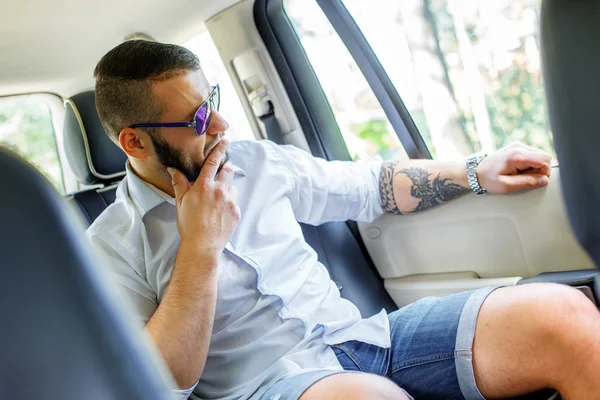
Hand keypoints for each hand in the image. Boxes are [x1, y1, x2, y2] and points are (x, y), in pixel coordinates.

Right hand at [168, 139, 240, 260]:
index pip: (213, 162)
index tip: (225, 141)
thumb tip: (173, 169)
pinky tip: (220, 212)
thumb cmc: (189, 224)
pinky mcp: (236, 212)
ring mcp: (230, 201)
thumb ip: (179, 183)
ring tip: (218, 198)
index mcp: (204, 186)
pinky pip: (234, 202)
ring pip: (232, 187)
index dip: (219, 150)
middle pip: (228, 171)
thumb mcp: (181, 202)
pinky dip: (229, 203)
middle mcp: (220, 190)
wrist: (202, 245)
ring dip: (227, 187)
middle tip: (224, 168)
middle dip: (227, 167)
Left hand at [477, 142, 552, 193]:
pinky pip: (532, 155)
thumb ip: (527, 183)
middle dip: (539, 170)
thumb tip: (544, 180)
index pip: (545, 159)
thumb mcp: (506, 186)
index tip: (532, 179)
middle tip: (524, 177)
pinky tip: (518, 169)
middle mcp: (519, 146)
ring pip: (540, 156)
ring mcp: (518, 145)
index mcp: (517, 155)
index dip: (544, 172)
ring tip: (519, 173)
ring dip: (534, 167)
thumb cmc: (489, 179)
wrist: (476, 171)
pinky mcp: (517, 146)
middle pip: (545, 157)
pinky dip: (529, 164)